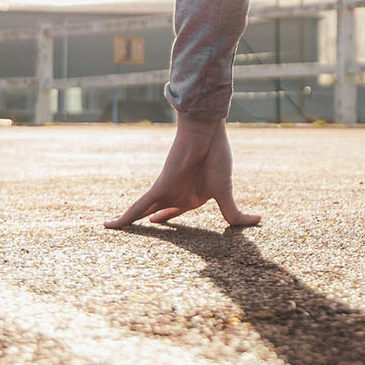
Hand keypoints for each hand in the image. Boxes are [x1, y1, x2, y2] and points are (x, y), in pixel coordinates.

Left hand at [105, 113, 260, 228]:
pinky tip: (108, 227)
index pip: (176, 212)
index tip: (158, 223)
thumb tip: (257, 221)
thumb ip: (234, 212)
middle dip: (146, 223)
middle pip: (156, 214)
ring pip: (141, 214)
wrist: (206, 133)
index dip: (168, 219)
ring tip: (108, 230)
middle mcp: (176, 195)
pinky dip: (124, 219)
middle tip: (133, 231)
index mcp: (192, 196)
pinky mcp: (159, 189)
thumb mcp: (225, 192)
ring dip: (127, 223)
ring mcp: (166, 192)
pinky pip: (137, 208)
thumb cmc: (216, 158)